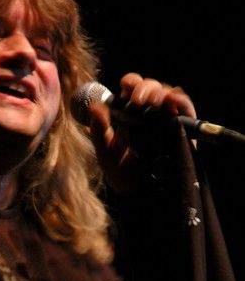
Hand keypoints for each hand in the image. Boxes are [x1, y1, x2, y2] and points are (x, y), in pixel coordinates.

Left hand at [88, 72, 196, 193]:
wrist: (145, 197)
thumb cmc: (124, 177)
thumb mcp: (107, 155)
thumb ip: (99, 132)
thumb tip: (94, 107)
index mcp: (129, 116)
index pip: (131, 90)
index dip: (130, 83)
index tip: (124, 87)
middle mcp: (149, 114)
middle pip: (149, 87)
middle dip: (143, 86)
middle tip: (136, 97)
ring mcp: (166, 120)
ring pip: (167, 92)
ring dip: (158, 91)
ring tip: (150, 102)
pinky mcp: (184, 128)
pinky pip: (185, 106)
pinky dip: (179, 99)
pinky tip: (170, 102)